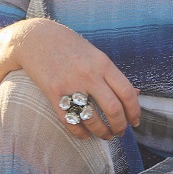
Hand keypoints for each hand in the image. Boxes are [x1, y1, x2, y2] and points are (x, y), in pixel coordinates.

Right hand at [13, 19, 141, 140]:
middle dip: (120, 126)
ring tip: (105, 135)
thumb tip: (136, 93)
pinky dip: (79, 132)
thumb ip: (113, 75)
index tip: (135, 121)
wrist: (36, 38)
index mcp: (103, 64)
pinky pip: (70, 120)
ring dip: (102, 132)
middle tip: (121, 132)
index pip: (127, 93)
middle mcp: (89, 75)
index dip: (134, 111)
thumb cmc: (69, 45)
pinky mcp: (53, 93)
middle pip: (113, 109)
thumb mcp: (96, 55)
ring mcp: (71, 85)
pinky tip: (85, 135)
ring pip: (92, 119)